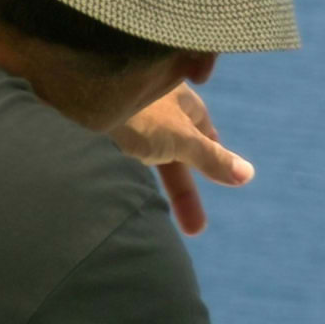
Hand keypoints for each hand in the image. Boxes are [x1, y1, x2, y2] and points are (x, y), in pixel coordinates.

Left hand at [108, 83, 252, 234]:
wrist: (76, 93)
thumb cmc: (138, 112)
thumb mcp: (181, 139)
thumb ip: (211, 158)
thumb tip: (247, 174)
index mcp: (180, 97)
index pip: (203, 129)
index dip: (211, 155)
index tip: (218, 177)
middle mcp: (154, 101)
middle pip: (175, 147)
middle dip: (183, 189)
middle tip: (195, 230)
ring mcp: (125, 110)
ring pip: (146, 150)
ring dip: (153, 179)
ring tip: (148, 211)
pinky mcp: (96, 122)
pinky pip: (118, 148)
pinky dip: (124, 168)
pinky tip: (117, 184)